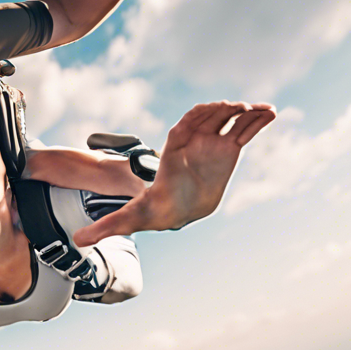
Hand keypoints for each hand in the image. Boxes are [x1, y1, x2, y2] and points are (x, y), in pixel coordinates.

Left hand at [73, 101, 274, 246]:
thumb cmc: (155, 209)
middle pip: (210, 117)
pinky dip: (256, 122)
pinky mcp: (227, 149)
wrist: (175, 208)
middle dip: (226, 110)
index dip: (200, 115)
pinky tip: (271, 114)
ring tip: (264, 110)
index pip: (186, 124)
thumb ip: (107, 226)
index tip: (216, 110)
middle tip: (242, 108)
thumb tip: (78, 242)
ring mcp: (211, 142)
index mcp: (174, 147)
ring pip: (229, 121)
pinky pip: (243, 131)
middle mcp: (194, 140)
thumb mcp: (131, 218)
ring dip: (246, 113)